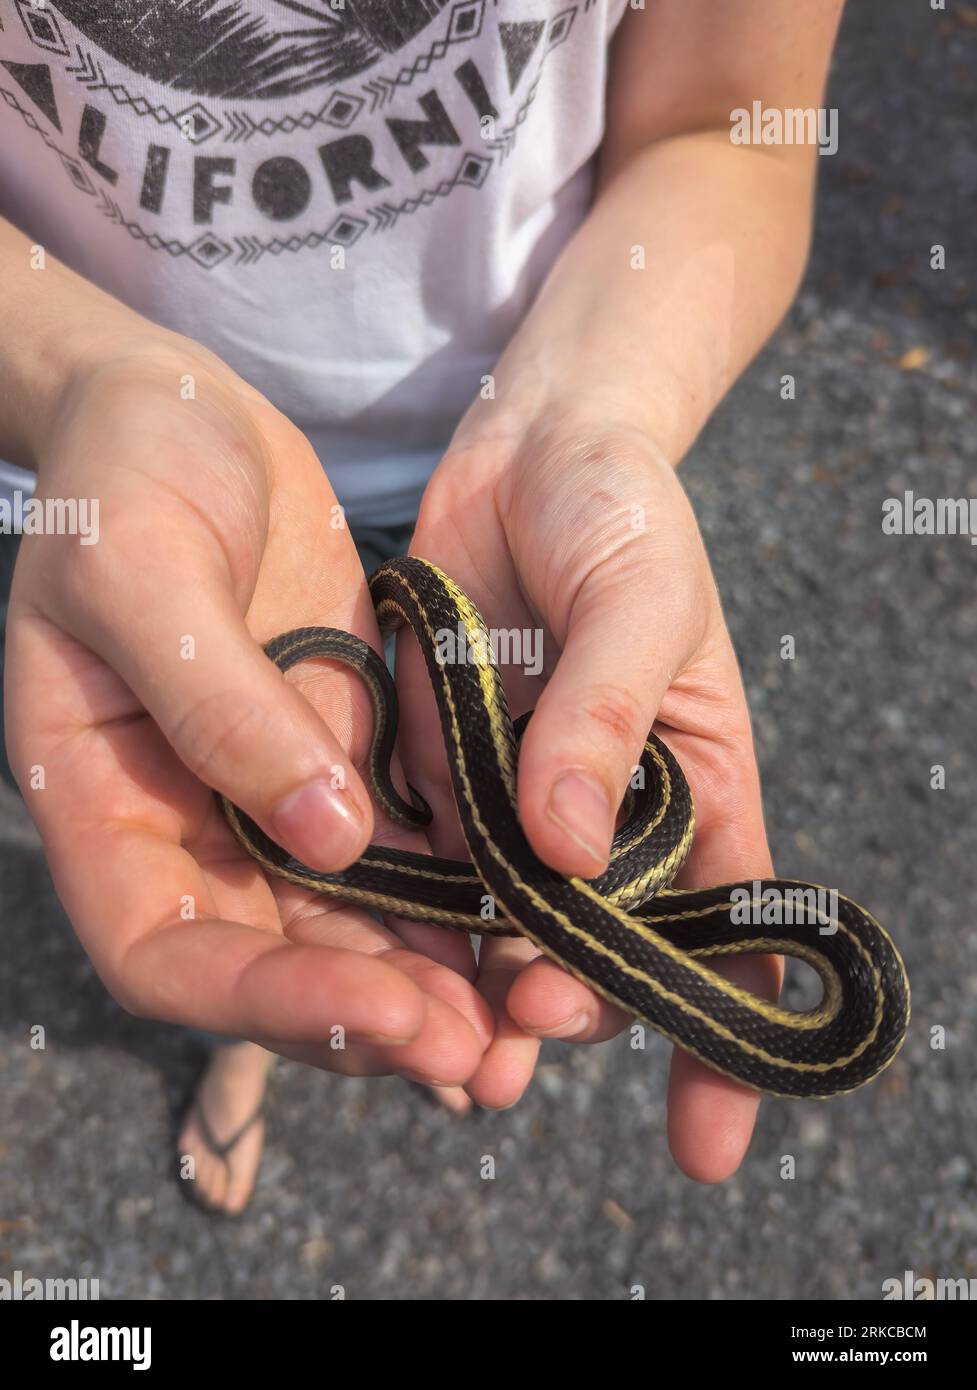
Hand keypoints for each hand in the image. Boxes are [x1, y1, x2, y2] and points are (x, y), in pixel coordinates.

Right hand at [5, 334, 491, 1085]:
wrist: (180, 413)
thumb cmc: (126, 473)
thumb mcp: (144, 570)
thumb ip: (219, 706)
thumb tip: (327, 839)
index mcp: (102, 802)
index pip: (164, 952)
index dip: (260, 1003)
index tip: (375, 1008)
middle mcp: (186, 826)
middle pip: (270, 966)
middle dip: (367, 1018)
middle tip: (474, 1054)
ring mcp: (267, 798)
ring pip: (346, 927)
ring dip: (426, 983)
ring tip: (516, 1023)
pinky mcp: (339, 757)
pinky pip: (400, 851)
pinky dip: (453, 899)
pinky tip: (524, 923)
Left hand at [397, 411, 777, 1178]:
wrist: (532, 445)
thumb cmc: (623, 511)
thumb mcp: (638, 601)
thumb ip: (604, 719)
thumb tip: (569, 853)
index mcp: (695, 783)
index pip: (728, 930)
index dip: (722, 1035)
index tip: (707, 1140)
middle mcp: (610, 811)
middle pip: (606, 945)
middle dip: (576, 1005)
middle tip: (524, 1027)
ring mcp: (523, 797)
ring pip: (512, 925)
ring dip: (487, 995)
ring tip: (456, 1054)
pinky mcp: (444, 768)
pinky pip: (434, 861)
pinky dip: (419, 919)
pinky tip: (391, 963)